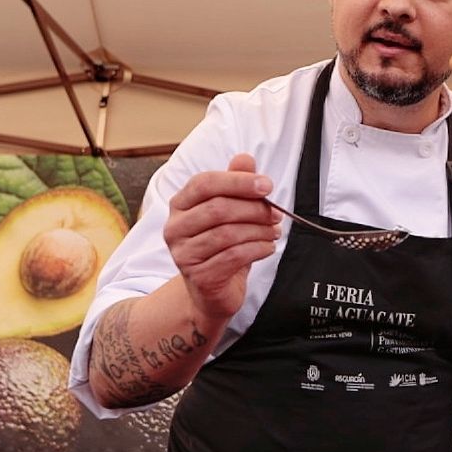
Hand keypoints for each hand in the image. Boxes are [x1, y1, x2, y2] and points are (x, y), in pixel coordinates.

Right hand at [164, 153, 280, 321]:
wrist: (211, 292)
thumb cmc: (221, 248)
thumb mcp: (230, 213)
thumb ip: (235, 184)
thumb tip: (244, 158)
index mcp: (180, 205)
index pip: (204, 183)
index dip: (238, 181)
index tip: (267, 185)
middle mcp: (175, 228)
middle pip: (218, 208)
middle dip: (253, 209)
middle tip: (276, 214)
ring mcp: (184, 254)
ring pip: (227, 234)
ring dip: (258, 230)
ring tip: (274, 231)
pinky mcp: (198, 276)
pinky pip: (233, 257)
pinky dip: (257, 249)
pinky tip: (267, 247)